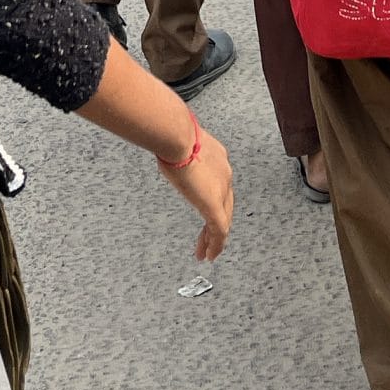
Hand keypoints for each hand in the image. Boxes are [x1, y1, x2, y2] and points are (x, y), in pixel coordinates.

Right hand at [156, 121, 234, 260]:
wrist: (177, 137)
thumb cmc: (171, 134)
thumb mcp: (176, 143)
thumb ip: (176, 150)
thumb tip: (164, 146)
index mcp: (217, 157)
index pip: (220, 182)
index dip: (214, 197)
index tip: (204, 204)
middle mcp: (224, 173)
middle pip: (225, 204)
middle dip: (216, 223)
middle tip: (207, 239)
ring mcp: (221, 189)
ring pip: (223, 220)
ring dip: (214, 238)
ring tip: (206, 253)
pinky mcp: (213, 204)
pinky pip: (219, 230)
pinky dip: (215, 244)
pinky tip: (209, 255)